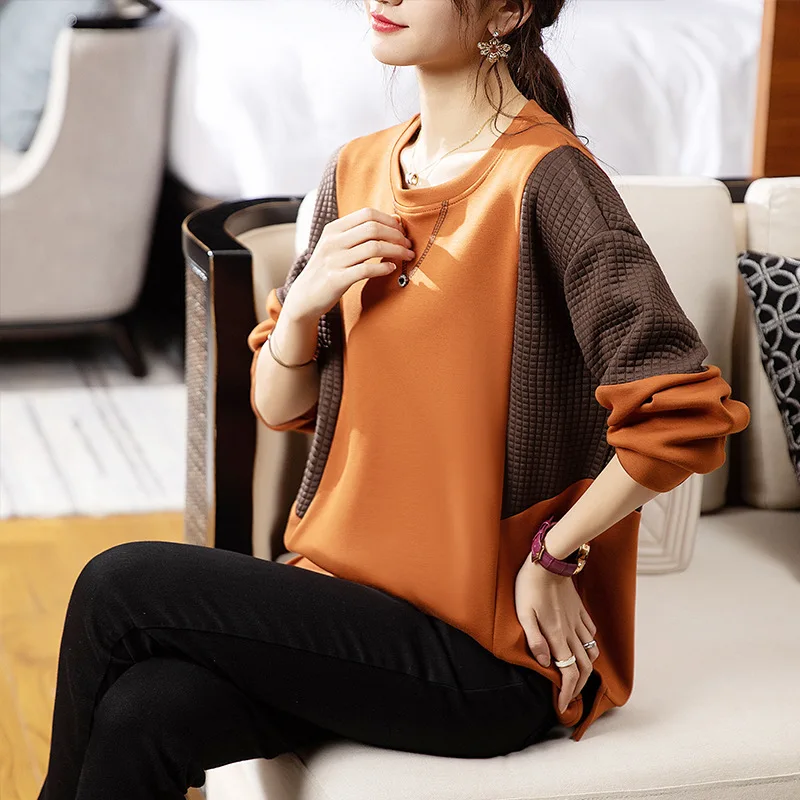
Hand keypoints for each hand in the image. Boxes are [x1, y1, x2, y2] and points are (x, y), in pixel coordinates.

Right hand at [285, 207, 414, 320]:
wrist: (305, 297)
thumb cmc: (327, 270)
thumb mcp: (336, 246)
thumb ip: (358, 234)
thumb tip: (393, 221)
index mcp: (333, 229)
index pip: (367, 214)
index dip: (389, 221)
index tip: (401, 231)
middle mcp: (332, 241)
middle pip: (373, 228)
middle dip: (396, 236)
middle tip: (408, 245)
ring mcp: (334, 260)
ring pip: (374, 248)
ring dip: (396, 251)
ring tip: (407, 256)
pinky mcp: (337, 279)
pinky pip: (366, 270)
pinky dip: (383, 268)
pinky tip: (392, 269)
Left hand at [514, 550, 599, 713]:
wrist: (548, 561)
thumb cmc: (529, 587)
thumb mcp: (523, 613)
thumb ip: (534, 639)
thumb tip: (543, 663)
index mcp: (557, 636)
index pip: (568, 673)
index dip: (567, 694)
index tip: (563, 708)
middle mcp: (571, 632)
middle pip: (584, 668)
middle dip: (579, 688)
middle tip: (569, 698)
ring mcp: (578, 621)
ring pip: (591, 652)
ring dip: (586, 669)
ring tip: (576, 678)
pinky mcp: (580, 610)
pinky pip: (591, 633)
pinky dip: (590, 646)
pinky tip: (581, 646)